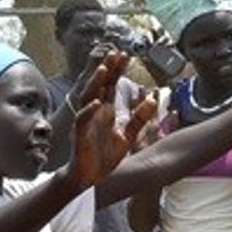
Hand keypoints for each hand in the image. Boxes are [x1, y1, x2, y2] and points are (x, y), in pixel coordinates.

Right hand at [66, 53, 156, 187]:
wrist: (89, 177)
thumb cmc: (104, 157)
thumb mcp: (127, 136)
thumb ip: (139, 118)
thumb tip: (152, 100)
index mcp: (105, 112)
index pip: (110, 85)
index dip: (116, 70)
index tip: (125, 54)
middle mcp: (95, 113)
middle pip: (100, 86)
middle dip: (107, 69)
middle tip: (115, 53)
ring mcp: (86, 122)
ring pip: (88, 97)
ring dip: (95, 83)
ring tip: (103, 69)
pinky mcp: (80, 135)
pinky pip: (83, 120)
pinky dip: (89, 111)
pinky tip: (97, 102)